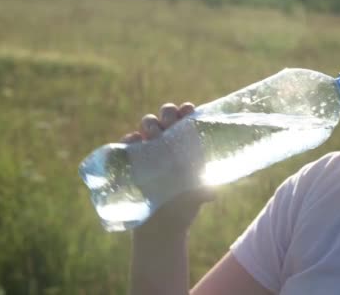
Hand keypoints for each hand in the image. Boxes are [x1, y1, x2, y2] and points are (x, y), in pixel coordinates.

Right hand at [120, 102, 214, 238]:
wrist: (160, 228)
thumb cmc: (183, 207)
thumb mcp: (196, 197)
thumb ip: (204, 191)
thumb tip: (212, 193)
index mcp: (187, 145)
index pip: (187, 119)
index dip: (186, 111)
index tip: (188, 111)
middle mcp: (169, 142)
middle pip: (166, 116)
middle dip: (168, 114)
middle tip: (169, 123)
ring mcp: (149, 149)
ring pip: (147, 123)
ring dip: (150, 123)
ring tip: (153, 136)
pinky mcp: (132, 159)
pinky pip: (128, 142)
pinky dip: (130, 138)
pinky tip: (134, 142)